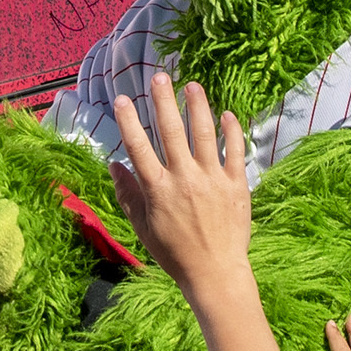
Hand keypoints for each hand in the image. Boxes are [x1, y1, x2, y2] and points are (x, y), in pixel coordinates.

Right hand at [108, 72, 252, 301]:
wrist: (215, 273)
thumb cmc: (174, 253)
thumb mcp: (143, 227)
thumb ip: (127, 194)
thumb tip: (113, 164)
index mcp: (158, 190)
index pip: (138, 147)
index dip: (129, 121)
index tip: (123, 99)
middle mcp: (184, 179)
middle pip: (170, 132)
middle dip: (163, 101)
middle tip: (159, 77)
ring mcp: (212, 180)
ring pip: (204, 134)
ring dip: (197, 106)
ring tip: (192, 85)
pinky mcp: (236, 185)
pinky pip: (235, 151)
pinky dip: (232, 130)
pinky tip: (227, 113)